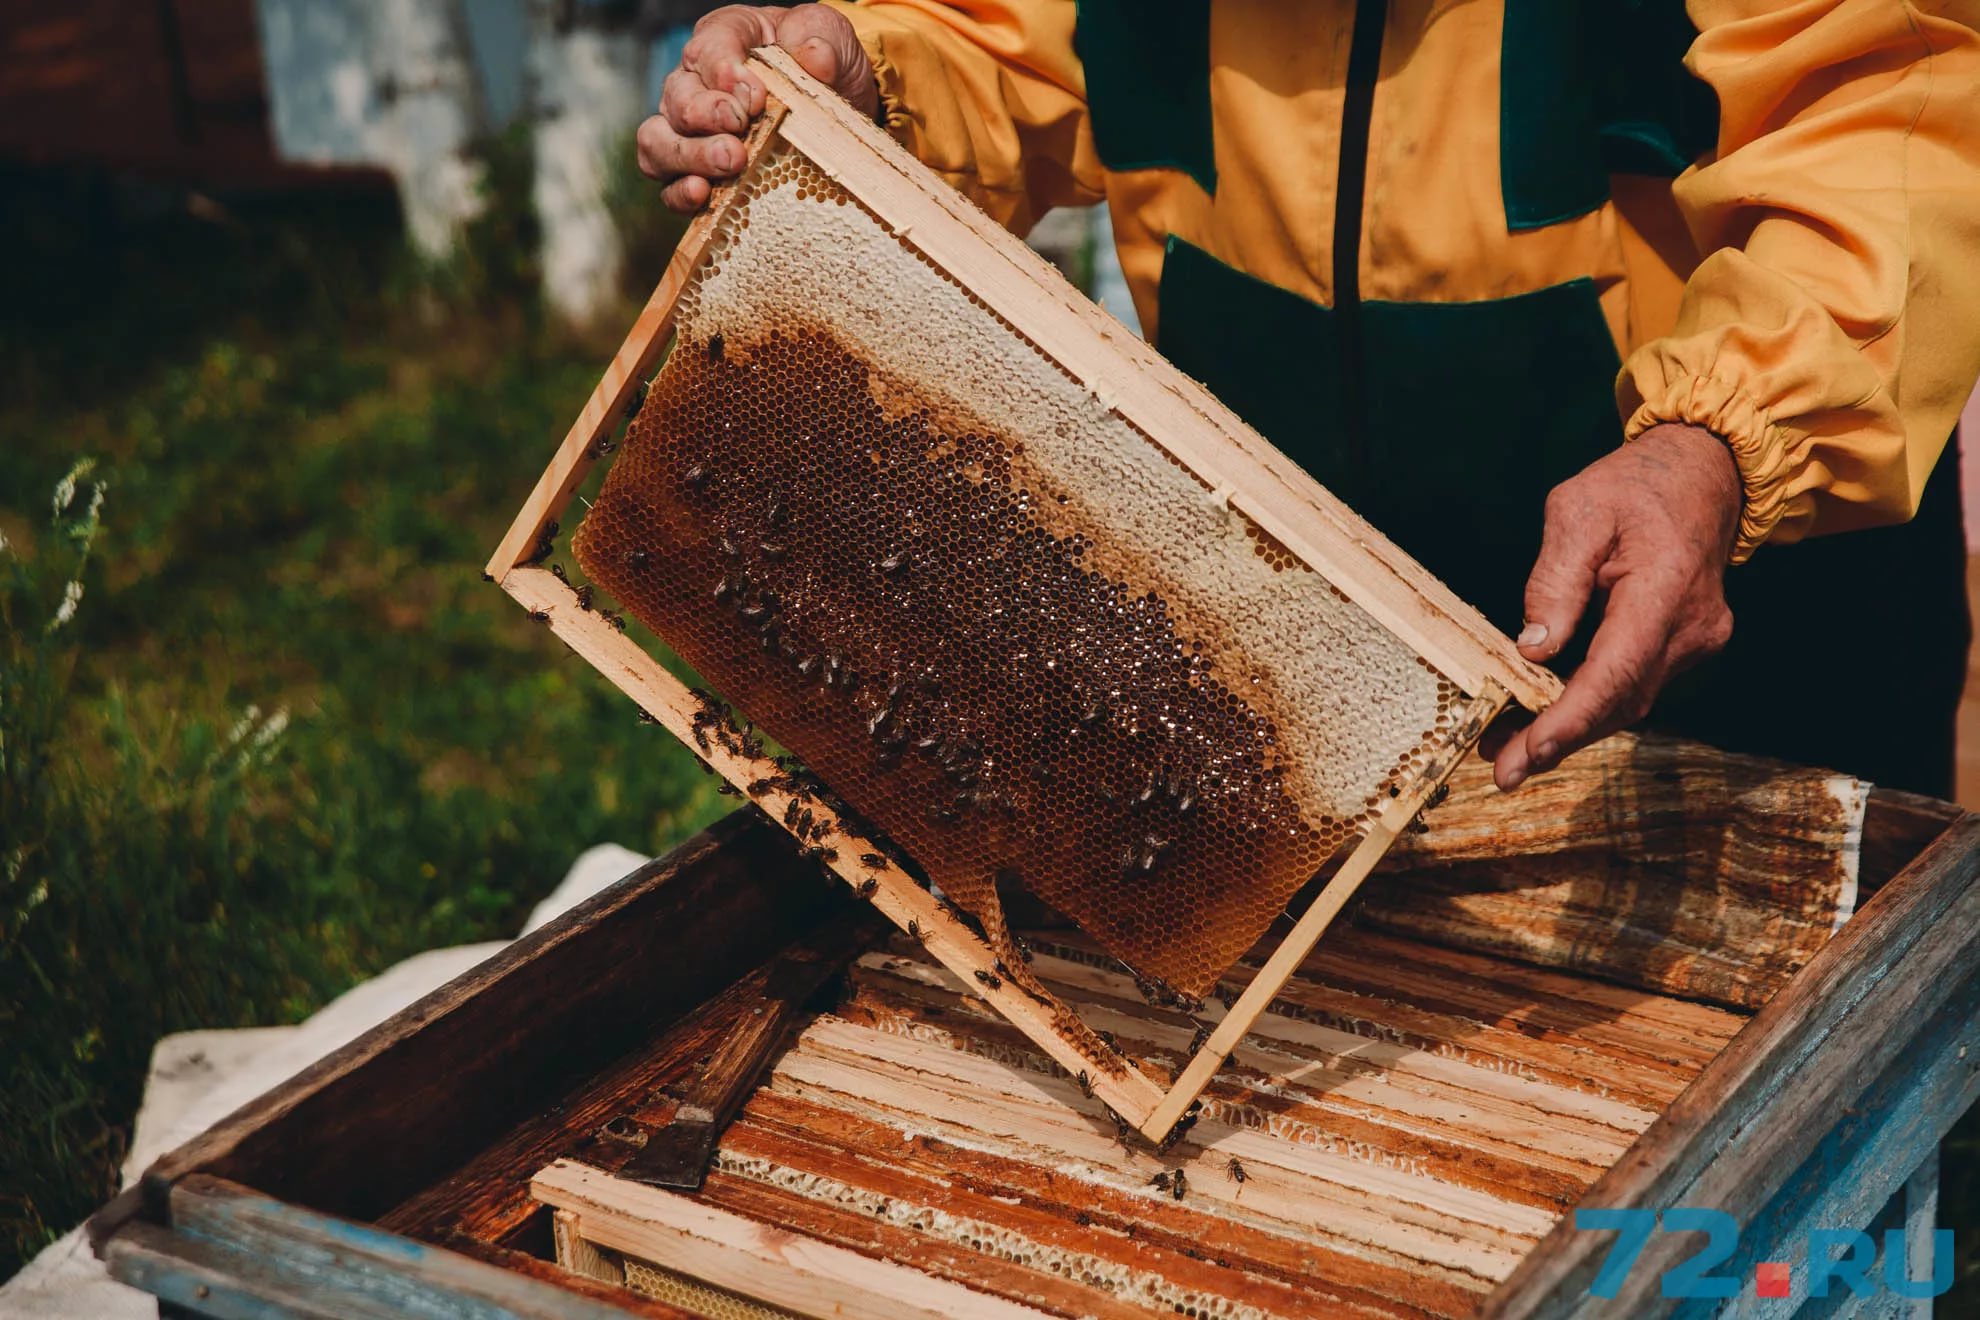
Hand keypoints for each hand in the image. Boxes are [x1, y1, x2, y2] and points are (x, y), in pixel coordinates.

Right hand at [636, 5, 876, 212]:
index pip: (706, 49)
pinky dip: (680, 192)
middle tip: (740, 132)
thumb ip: (817, 34)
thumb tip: (813, 58)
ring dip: (689, 155)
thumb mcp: (831, 36)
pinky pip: (668, 184)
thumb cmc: (827, 65)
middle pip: (677, 98)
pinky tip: (702, 194)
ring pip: (659, 141)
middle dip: (706, 116)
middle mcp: (695, 82)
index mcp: (725, 38)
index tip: (756, 97)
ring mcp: (688, 131)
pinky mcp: (696, 173)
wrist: (840, 106)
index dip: (724, 72)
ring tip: (730, 162)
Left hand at [1490, 423, 1740, 789]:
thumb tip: (1533, 649)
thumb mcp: (1577, 511)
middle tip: (1502, 770)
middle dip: (1561, 739)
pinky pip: (1636, 683)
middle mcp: (1692, 627)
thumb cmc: (1635, 485)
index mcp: (1667, 589)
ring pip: (1629, 700)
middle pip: (1622, 701)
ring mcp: (1697, 640)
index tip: (1530, 754)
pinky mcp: (1687, 645)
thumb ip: (1555, 581)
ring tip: (1508, 748)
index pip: (1616, 671)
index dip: (1571, 719)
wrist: (1702, 474)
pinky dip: (1591, 703)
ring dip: (1572, 727)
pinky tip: (1544, 714)